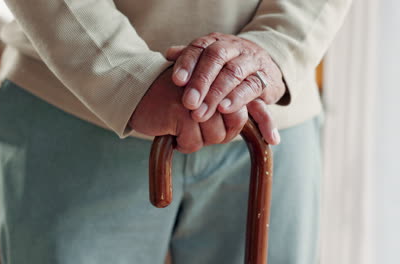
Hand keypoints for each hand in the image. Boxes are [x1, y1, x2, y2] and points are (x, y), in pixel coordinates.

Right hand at [129, 67, 248, 152]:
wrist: (136, 91)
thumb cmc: (170, 98)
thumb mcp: (200, 98)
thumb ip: (224, 108)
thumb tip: (263, 134)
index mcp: (219, 77)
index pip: (242, 110)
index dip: (233, 128)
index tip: (217, 132)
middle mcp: (212, 83)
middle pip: (232, 125)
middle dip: (216, 135)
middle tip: (195, 131)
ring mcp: (196, 97)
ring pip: (214, 135)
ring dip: (197, 140)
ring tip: (181, 130)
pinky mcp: (180, 111)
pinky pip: (193, 142)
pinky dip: (182, 144)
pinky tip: (171, 135)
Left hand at [165, 34, 282, 144]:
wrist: (265, 67)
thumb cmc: (227, 66)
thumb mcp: (208, 60)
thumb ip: (190, 57)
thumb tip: (169, 54)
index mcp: (216, 42)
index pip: (200, 46)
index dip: (187, 62)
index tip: (176, 81)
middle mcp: (234, 48)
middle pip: (216, 58)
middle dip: (201, 81)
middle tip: (189, 103)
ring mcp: (251, 62)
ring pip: (234, 73)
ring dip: (217, 93)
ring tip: (202, 112)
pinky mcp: (266, 79)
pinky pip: (252, 87)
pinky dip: (238, 99)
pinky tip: (225, 109)